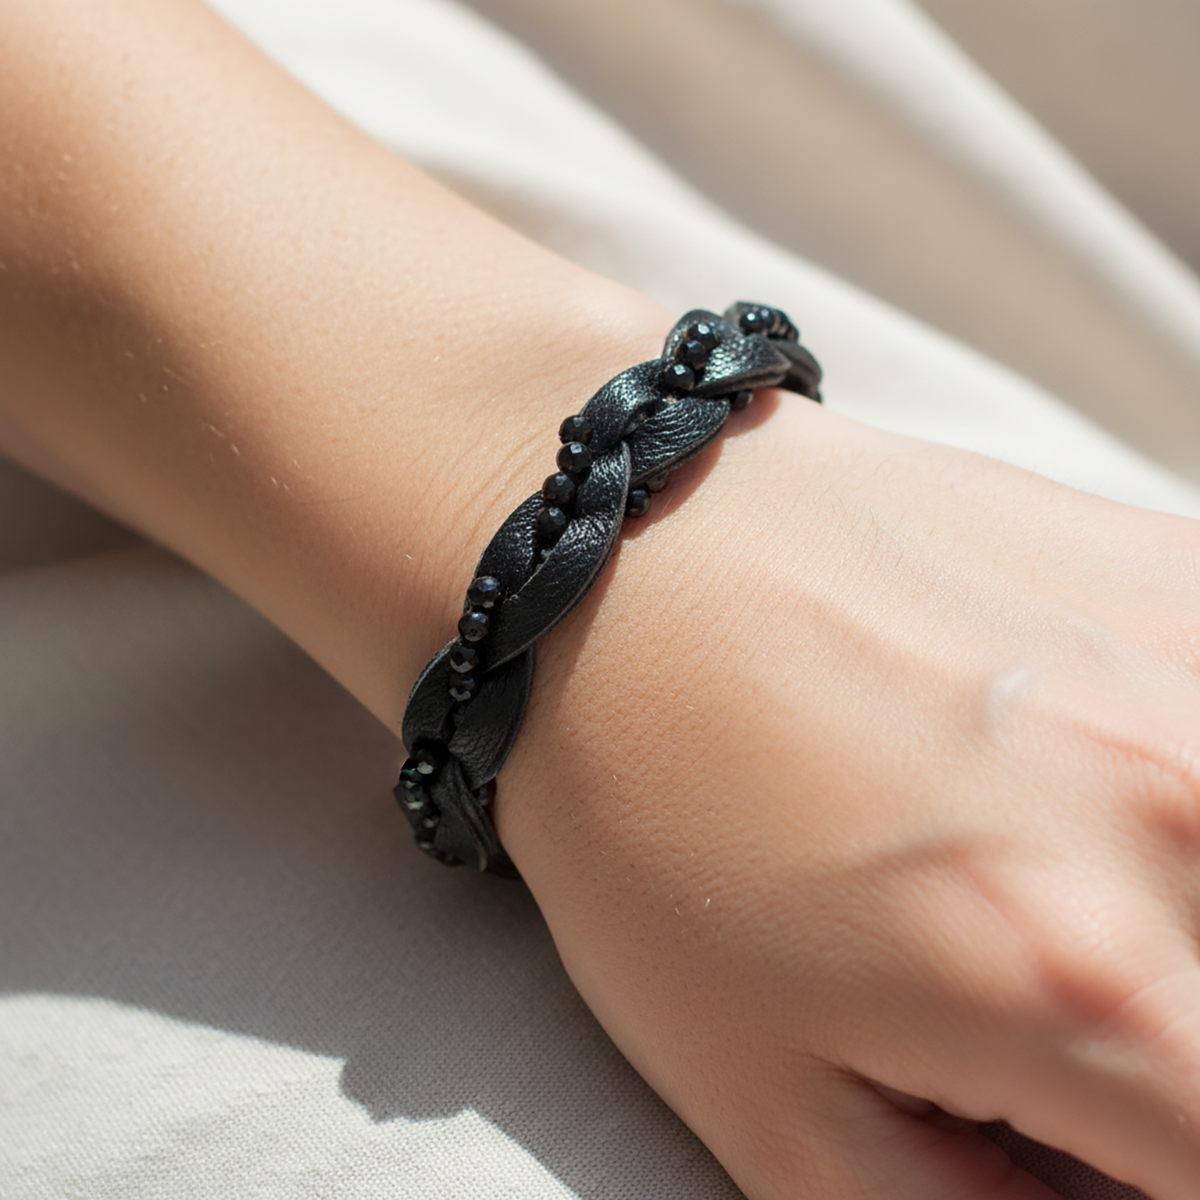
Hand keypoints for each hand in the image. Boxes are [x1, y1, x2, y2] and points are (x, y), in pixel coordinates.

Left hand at [498, 399, 1199, 1199]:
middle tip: (1040, 1000)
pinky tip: (1072, 770)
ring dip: (1173, 916)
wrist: (615, 567)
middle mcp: (1192, 811)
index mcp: (1089, 983)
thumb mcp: (765, 1093)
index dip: (1148, 1169)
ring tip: (1027, 871)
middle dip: (1165, 1050)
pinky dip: (1171, 784)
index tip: (1084, 1132)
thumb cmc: (650, 806)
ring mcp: (1198, 662)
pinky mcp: (1171, 569)